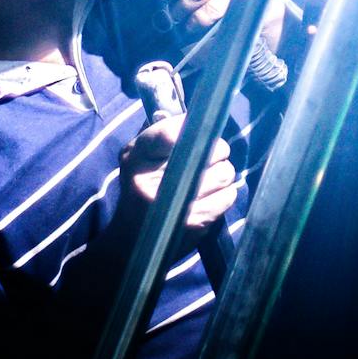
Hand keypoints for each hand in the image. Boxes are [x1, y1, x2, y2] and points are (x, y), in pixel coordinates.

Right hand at [119, 113, 236, 230]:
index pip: (175, 130)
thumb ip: (162, 134)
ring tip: (208, 180)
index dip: (196, 130)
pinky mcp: (193, 223)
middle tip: (208, 160)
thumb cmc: (139, 191)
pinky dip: (225, 194)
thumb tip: (197, 116)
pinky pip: (227, 196)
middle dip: (217, 152)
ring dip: (223, 174)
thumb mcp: (138, 159)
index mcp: (136, 157)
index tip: (199, 136)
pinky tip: (211, 198)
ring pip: (224, 173)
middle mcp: (151, 180)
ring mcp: (173, 204)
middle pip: (211, 149)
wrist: (129, 242)